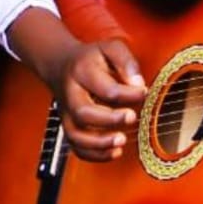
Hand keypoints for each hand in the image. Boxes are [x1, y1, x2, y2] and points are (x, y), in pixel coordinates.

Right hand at [44, 38, 146, 162]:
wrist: (59, 64)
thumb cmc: (92, 58)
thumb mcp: (111, 48)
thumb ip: (126, 62)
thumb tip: (138, 84)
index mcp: (81, 73)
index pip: (104, 88)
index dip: (127, 93)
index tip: (143, 92)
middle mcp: (71, 95)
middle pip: (84, 113)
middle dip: (109, 120)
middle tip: (131, 117)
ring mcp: (68, 113)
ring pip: (75, 135)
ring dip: (99, 143)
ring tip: (120, 141)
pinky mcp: (69, 126)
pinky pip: (76, 147)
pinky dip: (94, 155)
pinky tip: (114, 152)